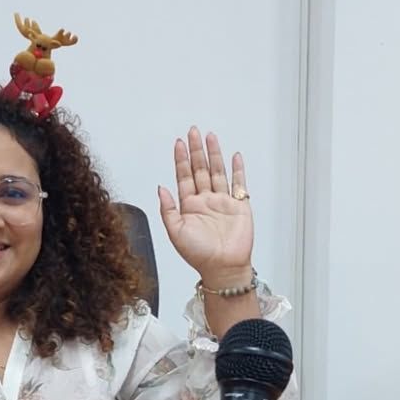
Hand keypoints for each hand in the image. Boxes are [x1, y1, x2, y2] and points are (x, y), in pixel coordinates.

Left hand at [158, 127, 253, 285]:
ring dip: (214, 154)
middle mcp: (205, 201)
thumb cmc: (199, 255)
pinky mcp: (239, 206)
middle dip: (196, 150)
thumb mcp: (175, 232)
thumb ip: (167, 209)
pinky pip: (238, 184)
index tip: (178, 143)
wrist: (222, 267)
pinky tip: (235, 156)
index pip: (183, 176)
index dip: (180, 159)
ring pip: (217, 171)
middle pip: (200, 169)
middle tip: (193, 131)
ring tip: (210, 137)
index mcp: (188, 206)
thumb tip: (160, 188)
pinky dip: (237, 170)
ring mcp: (222, 202)